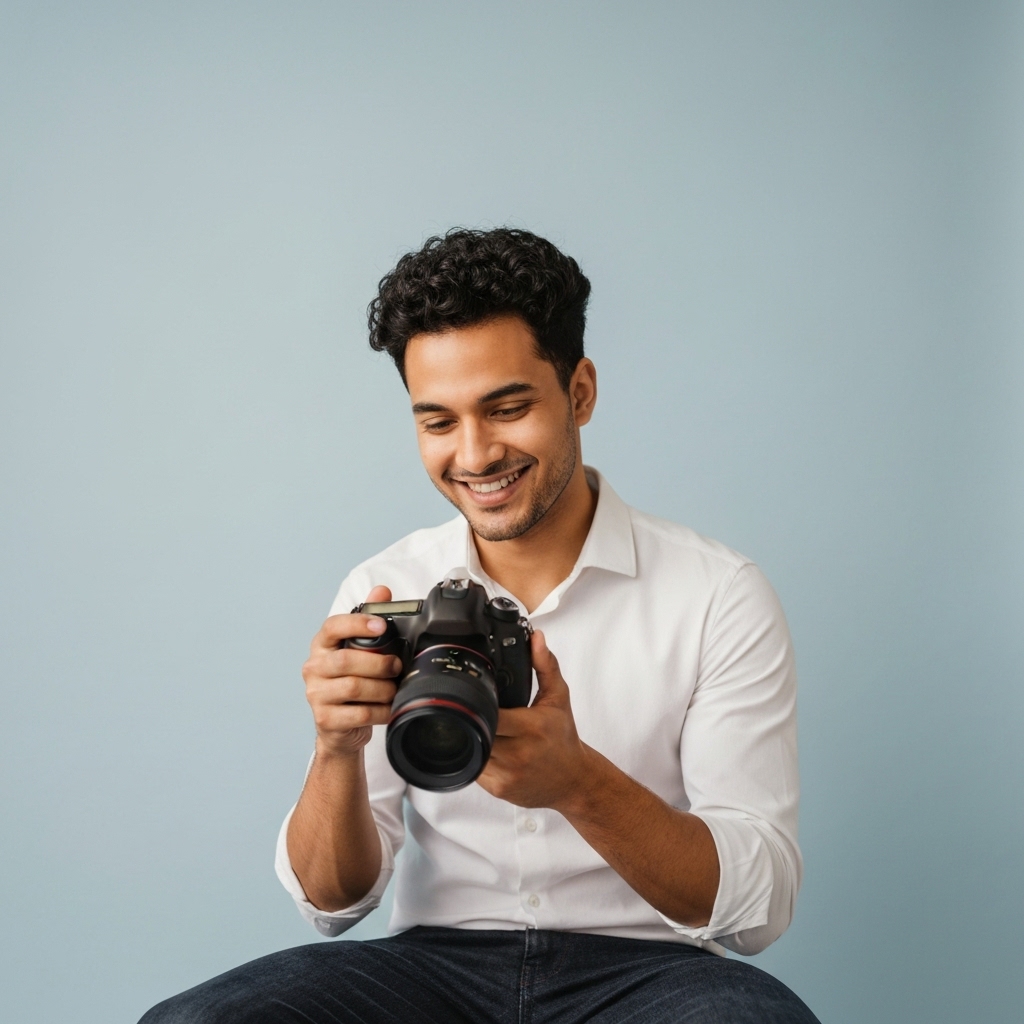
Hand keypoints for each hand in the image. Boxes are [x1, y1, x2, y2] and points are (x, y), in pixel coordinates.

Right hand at [302, 586, 401, 757]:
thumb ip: (370, 619)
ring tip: (394, 689)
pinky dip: (380, 710)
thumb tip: (382, 591)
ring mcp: (316, 695)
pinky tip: (388, 708)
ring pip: (353, 687)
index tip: (382, 626)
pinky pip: (359, 713)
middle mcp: (314, 668)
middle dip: (378, 663)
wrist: (341, 728)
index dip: (357, 624)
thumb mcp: (361, 651)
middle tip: (396, 666)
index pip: (332, 627)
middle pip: (346, 660)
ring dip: (382, 688)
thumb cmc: (352, 683)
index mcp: (322, 647)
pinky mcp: (326, 719)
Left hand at [476, 630, 591, 810]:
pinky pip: (473, 768)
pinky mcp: (498, 789)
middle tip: (471, 708)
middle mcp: (518, 753)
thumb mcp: (558, 697)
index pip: (491, 714)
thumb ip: (545, 665)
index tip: (475, 694)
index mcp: (531, 727)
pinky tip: (484, 746)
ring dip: (469, 737)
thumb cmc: (563, 737)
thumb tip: (535, 637)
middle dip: (471, 718)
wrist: (574, 780)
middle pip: (477, 731)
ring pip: (470, 750)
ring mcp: (506, 774)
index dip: (478, 703)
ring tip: (478, 726)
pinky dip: (473, 755)